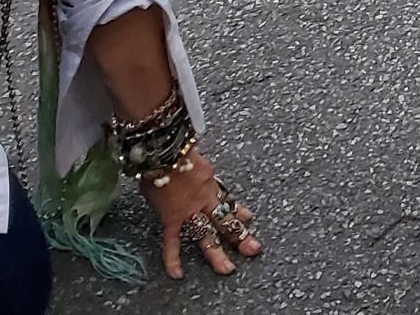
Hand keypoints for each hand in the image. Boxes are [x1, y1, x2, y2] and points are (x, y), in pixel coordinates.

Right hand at [144, 149, 260, 279]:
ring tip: (228, 269)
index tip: (248, 217)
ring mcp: (190, 210)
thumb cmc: (173, 145)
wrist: (165, 148)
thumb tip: (185, 160)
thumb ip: (192, 163)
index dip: (237, 210)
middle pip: (226, 219)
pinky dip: (173, 260)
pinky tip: (177, 275)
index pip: (226, 200)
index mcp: (209, 182)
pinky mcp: (172, 218)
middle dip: (240, 234)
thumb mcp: (190, 154)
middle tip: (254, 249)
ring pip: (207, 235)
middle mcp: (205, 198)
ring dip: (217, 253)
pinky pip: (173, 242)